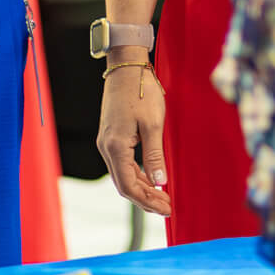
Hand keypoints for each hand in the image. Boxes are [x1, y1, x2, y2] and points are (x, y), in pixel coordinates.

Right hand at [97, 60, 170, 215]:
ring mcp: (107, 142)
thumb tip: (160, 182)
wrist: (126, 67)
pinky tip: (152, 179)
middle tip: (168, 208)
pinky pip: (123, 164)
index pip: (128, 186)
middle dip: (146, 199)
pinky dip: (137, 175)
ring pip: (123, 175)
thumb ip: (155, 155)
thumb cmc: (141, 91)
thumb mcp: (153, 124)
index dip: (147, 201)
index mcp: (115, 146)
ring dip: (142, 189)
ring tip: (162, 197)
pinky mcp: (112, 136)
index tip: (166, 208)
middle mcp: (106, 147)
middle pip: (124, 184)